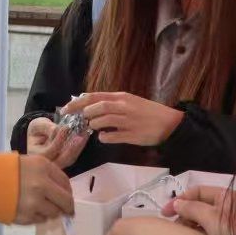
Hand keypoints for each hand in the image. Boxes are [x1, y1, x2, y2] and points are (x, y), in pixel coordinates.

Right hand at [12, 154, 73, 224]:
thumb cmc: (1, 169)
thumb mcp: (27, 162)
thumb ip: (46, 173)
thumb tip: (61, 191)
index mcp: (43, 167)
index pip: (66, 182)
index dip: (67, 191)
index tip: (66, 195)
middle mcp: (42, 185)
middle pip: (66, 201)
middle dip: (67, 207)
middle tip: (67, 210)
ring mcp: (35, 202)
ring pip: (54, 213)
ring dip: (50, 211)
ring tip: (38, 206)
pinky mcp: (26, 216)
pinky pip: (40, 220)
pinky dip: (38, 216)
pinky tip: (28, 210)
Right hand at [24, 115, 89, 169]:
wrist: (41, 135)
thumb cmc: (38, 130)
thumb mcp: (38, 125)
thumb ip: (46, 128)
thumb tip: (57, 130)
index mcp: (35, 155)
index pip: (47, 152)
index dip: (57, 141)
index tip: (66, 127)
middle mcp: (45, 164)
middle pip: (60, 160)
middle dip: (72, 148)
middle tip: (80, 136)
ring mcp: (56, 165)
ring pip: (69, 160)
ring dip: (78, 147)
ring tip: (84, 134)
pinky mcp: (65, 162)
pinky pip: (73, 157)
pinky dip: (80, 147)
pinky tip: (84, 136)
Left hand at [66, 92, 184, 147]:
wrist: (170, 123)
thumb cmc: (148, 112)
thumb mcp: (130, 101)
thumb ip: (111, 102)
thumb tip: (89, 104)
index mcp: (121, 97)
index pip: (93, 97)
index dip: (76, 103)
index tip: (65, 109)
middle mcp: (123, 106)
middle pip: (96, 107)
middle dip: (84, 114)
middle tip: (80, 121)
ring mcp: (128, 121)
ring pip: (102, 121)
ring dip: (94, 126)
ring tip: (95, 128)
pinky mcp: (132, 135)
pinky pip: (111, 137)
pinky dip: (104, 138)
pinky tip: (105, 137)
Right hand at [169, 183, 235, 234]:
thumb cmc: (234, 231)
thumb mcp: (210, 218)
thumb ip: (192, 208)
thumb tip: (177, 204)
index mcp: (224, 196)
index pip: (196, 192)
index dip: (179, 200)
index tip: (165, 213)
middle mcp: (225, 206)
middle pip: (198, 206)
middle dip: (183, 215)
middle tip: (172, 229)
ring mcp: (227, 222)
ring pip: (202, 220)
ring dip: (190, 227)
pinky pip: (208, 231)